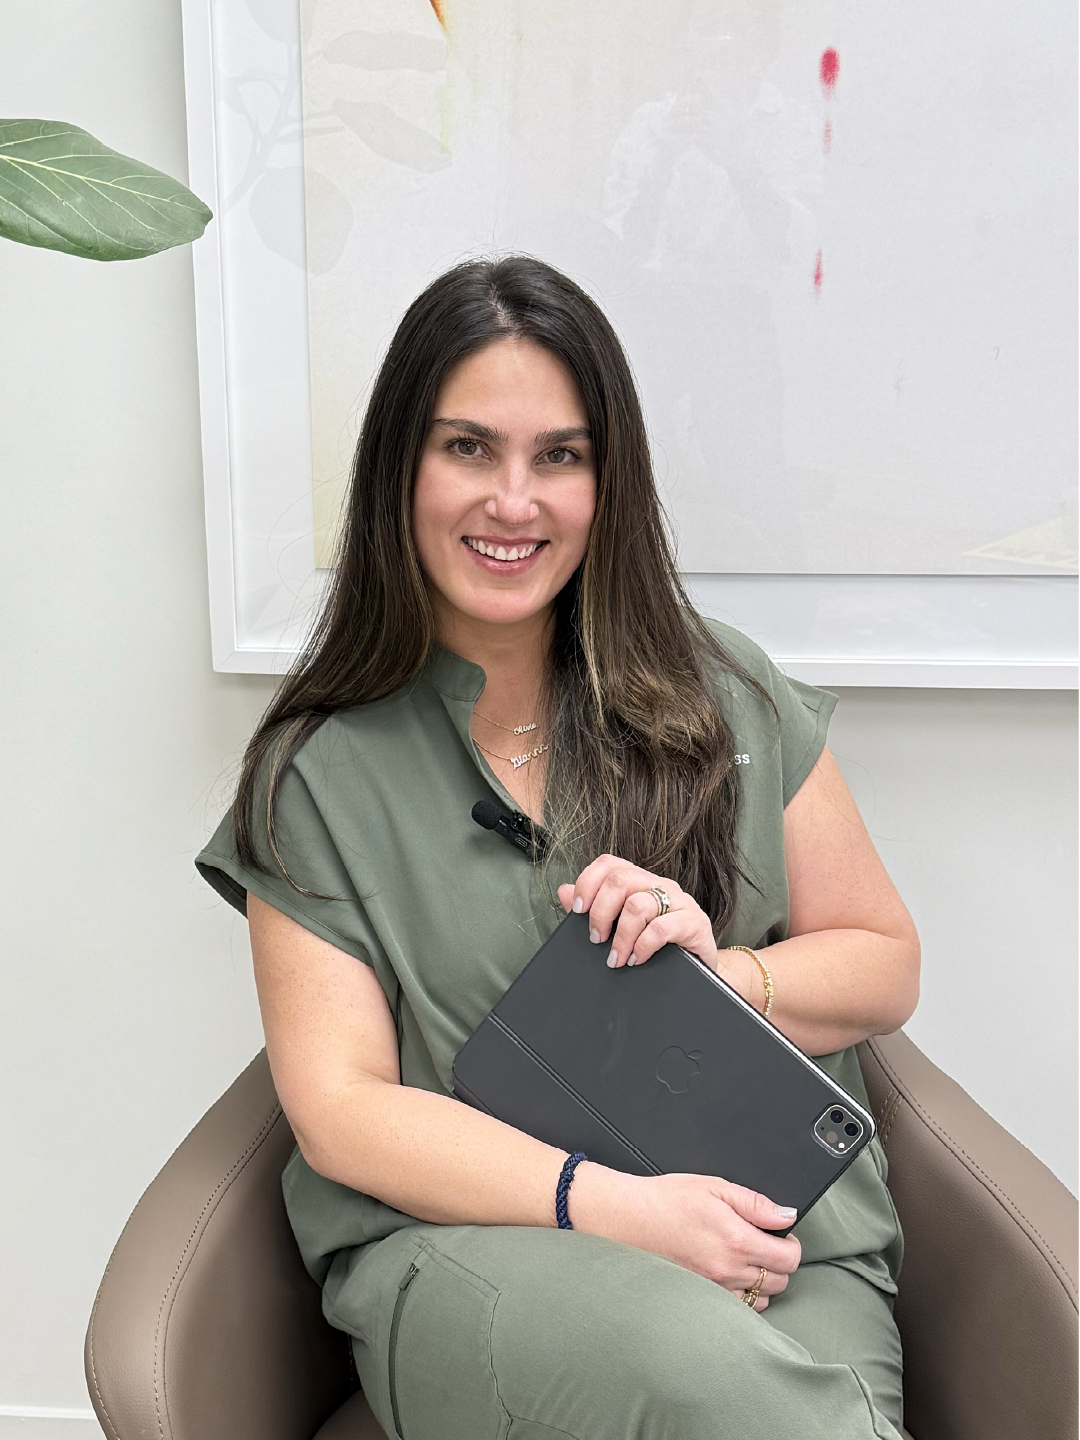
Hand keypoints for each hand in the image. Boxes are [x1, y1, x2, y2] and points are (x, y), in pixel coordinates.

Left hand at [557, 854, 718, 971]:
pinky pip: (662, 927)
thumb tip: (563, 891)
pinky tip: (637, 959)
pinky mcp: (694, 923)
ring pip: (638, 904)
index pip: (609, 864)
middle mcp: (660, 885)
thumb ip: (593, 908)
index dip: (588, 882)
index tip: (577, 910)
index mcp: (641, 881)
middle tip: (595, 939)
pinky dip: (643, 945)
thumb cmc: (659, 945)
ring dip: (621, 937)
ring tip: (616, 959)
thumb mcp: (622, 926)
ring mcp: (680, 902)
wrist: (700, 968)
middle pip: (620, 880)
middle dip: (600, 912)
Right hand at [570, 1163, 800, 1309]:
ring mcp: (714, 1289)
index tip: (783, 1236)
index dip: (792, 1245)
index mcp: (736, 1239)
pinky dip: (743, 1296)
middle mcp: (728, 1270)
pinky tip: (731, 1276)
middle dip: (779, 1262)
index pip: (788, 1258)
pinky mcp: (701, 1298)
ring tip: (745, 1259)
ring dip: (762, 1282)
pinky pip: (738, 1309)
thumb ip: (755, 1203)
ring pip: (762, 1299)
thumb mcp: (714, 1186)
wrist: (627, 1218)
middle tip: (764, 1243)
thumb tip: (787, 1216)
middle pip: (779, 1281)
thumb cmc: (667, 1199)